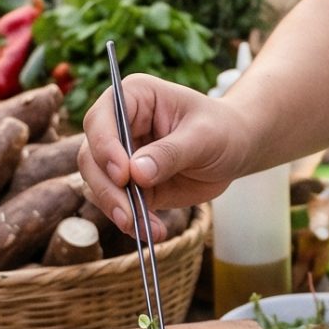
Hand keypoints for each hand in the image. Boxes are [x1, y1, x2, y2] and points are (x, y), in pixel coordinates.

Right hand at [78, 75, 258, 234]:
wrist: (235, 148)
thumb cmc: (222, 129)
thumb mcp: (203, 137)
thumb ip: (170, 153)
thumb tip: (136, 173)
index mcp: (134, 97)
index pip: (101, 119)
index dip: (105, 147)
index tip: (123, 175)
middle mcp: (119, 125)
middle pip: (92, 157)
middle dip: (108, 189)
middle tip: (128, 214)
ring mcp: (121, 156)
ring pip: (99, 184)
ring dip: (118, 210)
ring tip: (148, 230)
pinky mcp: (130, 184)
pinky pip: (119, 204)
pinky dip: (132, 221)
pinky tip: (152, 232)